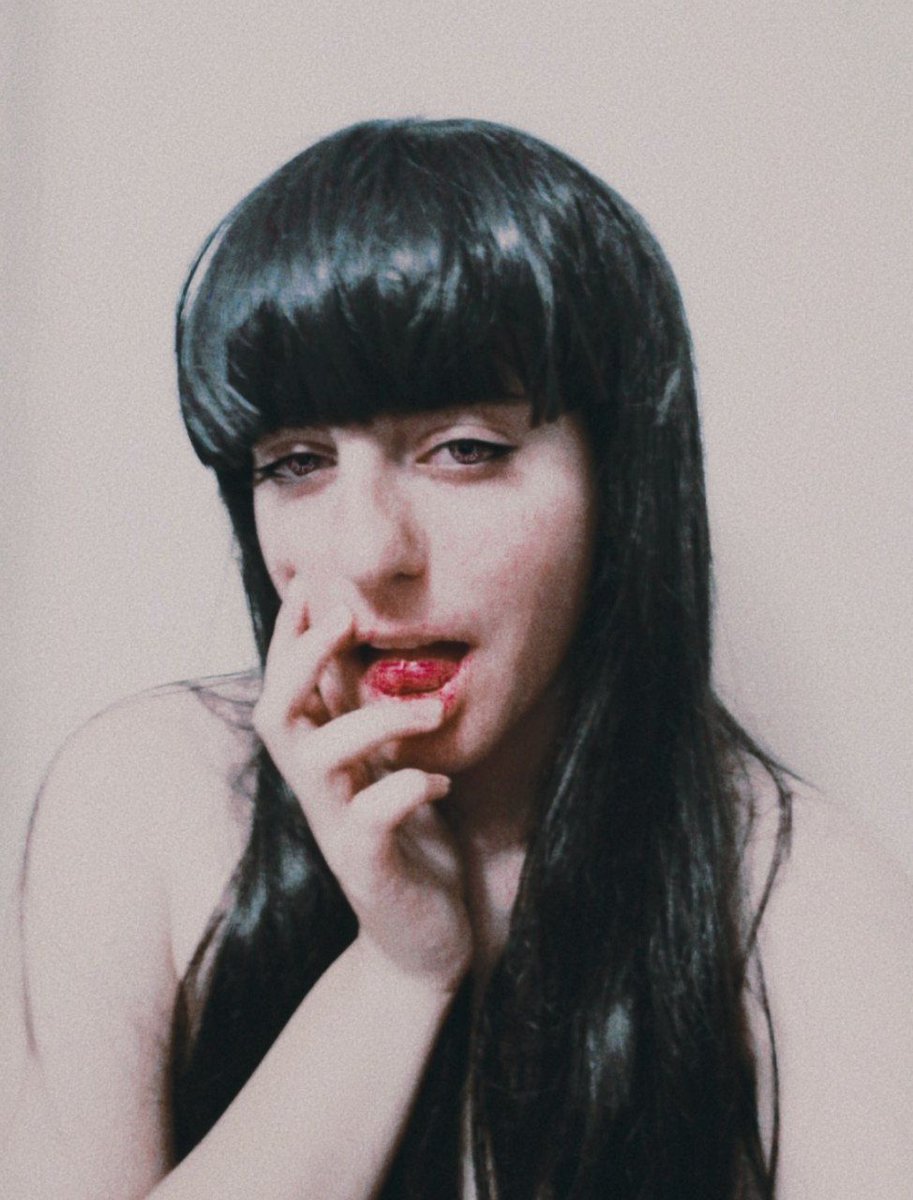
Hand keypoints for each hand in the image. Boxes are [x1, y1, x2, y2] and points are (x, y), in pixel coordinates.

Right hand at [252, 585, 472, 994]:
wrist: (421, 944)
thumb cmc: (410, 847)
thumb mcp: (387, 771)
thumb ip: (371, 723)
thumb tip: (373, 652)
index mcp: (321, 762)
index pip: (286, 688)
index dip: (289, 637)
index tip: (310, 585)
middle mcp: (317, 790)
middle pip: (276, 713)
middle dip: (302, 658)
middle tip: (346, 616)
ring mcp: (336, 829)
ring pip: (318, 758)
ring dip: (376, 719)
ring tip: (434, 706)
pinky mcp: (365, 867)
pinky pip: (372, 817)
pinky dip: (408, 786)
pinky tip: (440, 779)